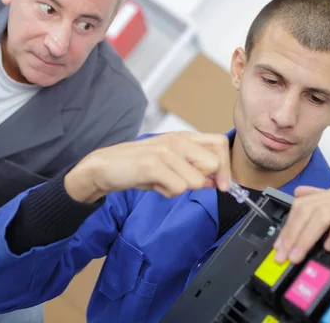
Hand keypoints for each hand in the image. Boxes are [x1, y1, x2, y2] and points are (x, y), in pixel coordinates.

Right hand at [64, 132, 231, 202]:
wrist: (104, 167)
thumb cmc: (137, 168)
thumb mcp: (169, 168)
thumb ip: (193, 171)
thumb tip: (216, 182)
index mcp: (183, 137)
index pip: (219, 144)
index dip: (225, 167)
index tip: (221, 185)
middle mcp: (177, 140)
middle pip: (213, 163)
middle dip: (202, 181)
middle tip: (180, 182)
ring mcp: (165, 150)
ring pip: (196, 180)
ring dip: (179, 189)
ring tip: (161, 182)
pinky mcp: (153, 164)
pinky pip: (178, 188)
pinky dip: (167, 193)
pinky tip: (154, 185)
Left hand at [273, 185, 329, 263]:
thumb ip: (323, 203)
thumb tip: (299, 193)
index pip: (304, 204)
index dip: (288, 225)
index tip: (279, 245)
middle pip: (310, 209)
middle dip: (293, 233)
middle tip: (284, 254)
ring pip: (324, 214)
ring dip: (307, 237)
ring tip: (298, 255)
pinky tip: (328, 247)